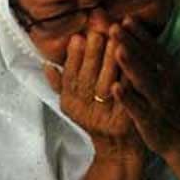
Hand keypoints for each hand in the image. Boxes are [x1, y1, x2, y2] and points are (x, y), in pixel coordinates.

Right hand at [44, 30, 145, 161]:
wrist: (118, 148)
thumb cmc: (96, 117)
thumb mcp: (73, 103)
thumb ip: (60, 83)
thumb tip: (46, 64)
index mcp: (70, 103)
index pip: (69, 76)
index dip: (73, 57)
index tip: (78, 37)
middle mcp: (84, 111)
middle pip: (87, 78)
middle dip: (93, 53)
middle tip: (99, 31)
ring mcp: (104, 117)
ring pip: (106, 84)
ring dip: (111, 61)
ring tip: (116, 39)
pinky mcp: (123, 120)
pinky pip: (126, 94)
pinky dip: (128, 76)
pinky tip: (133, 60)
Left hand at [109, 16, 179, 158]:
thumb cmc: (168, 105)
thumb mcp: (166, 80)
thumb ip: (151, 60)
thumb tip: (132, 37)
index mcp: (169, 72)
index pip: (154, 49)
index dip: (141, 34)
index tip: (126, 18)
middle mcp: (166, 84)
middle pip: (148, 60)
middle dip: (131, 43)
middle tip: (114, 27)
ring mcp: (159, 102)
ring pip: (144, 82)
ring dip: (131, 65)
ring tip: (117, 50)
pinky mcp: (151, 121)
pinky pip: (138, 108)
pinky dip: (128, 98)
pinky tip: (115, 87)